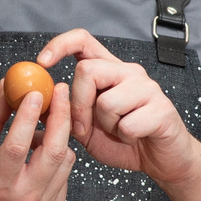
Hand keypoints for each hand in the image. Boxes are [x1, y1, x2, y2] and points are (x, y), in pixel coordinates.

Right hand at [0, 70, 73, 200]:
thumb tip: (7, 87)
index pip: (18, 147)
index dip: (28, 117)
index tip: (35, 91)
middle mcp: (24, 199)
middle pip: (54, 152)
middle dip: (60, 116)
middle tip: (59, 91)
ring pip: (66, 159)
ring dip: (56, 136)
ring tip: (37, 130)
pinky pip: (65, 172)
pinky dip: (56, 156)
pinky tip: (37, 155)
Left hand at [41, 30, 200, 186]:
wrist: (160, 159)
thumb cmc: (122, 141)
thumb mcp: (85, 127)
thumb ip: (65, 111)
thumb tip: (38, 102)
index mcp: (108, 70)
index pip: (82, 40)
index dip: (59, 45)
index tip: (42, 62)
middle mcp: (128, 72)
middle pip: (87, 70)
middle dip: (78, 105)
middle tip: (85, 128)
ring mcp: (147, 87)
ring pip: (107, 101)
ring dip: (106, 126)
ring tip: (119, 131)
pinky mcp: (162, 108)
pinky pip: (128, 124)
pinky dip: (125, 138)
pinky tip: (134, 138)